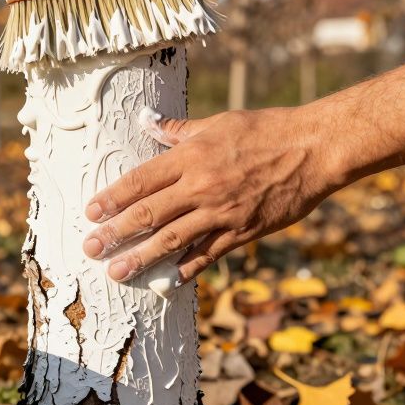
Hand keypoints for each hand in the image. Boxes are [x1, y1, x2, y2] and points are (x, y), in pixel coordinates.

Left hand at [81, 106, 343, 283]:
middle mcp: (201, 186)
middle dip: (116, 232)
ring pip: (173, 240)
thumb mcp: (218, 122)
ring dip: (141, 258)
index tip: (91, 212)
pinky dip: (186, 269)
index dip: (113, 198)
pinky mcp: (243, 231)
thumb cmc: (266, 130)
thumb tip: (148, 123)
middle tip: (90, 248)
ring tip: (116, 272)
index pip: (141, 180)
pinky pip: (208, 254)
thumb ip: (179, 131)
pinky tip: (167, 282)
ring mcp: (222, 212)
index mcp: (191, 156)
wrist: (314, 149)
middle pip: (150, 213)